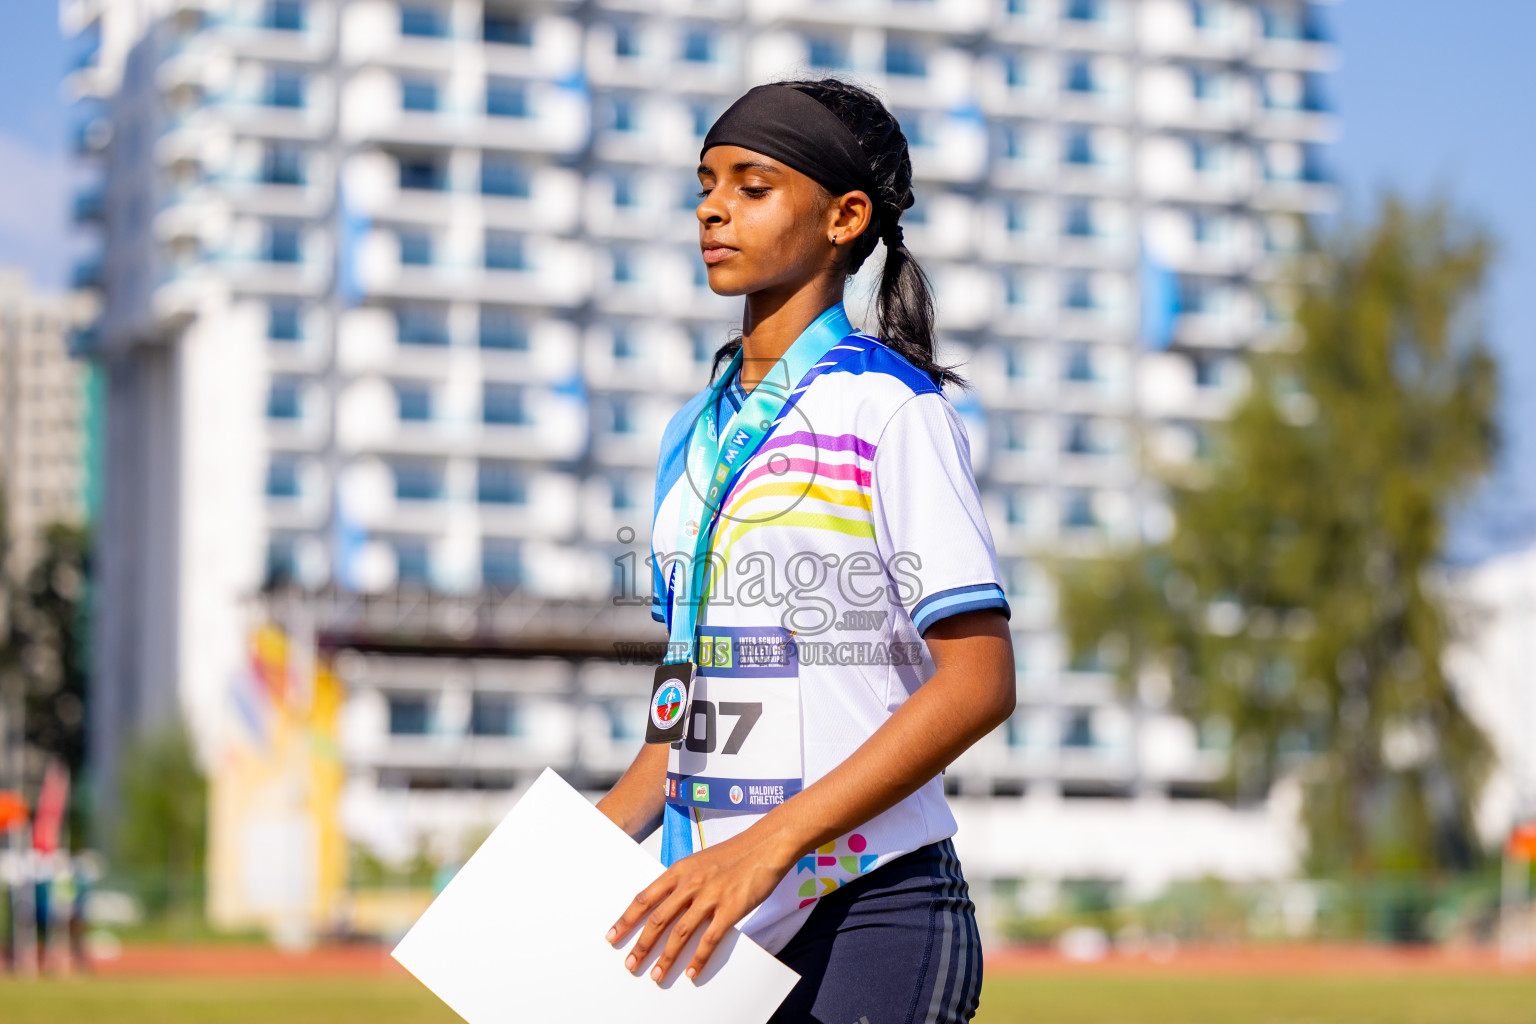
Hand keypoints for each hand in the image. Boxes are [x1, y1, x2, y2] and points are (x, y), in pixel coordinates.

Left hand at [604, 828, 793, 982]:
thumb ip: (683, 881)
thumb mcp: (701, 861)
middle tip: (631, 964)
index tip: (613, 935)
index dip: (627, 919)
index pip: (645, 898)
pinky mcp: (730, 908)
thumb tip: (668, 906)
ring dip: (666, 957)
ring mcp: (710, 896)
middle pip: (658, 919)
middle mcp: (690, 883)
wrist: (766, 845)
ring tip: (657, 975)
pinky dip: (698, 958)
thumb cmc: (735, 853)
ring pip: (680, 933)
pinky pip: (710, 939)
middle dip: (641, 945)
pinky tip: (692, 972)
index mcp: (680, 870)